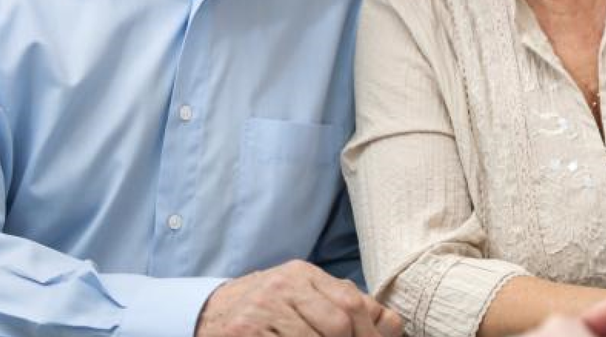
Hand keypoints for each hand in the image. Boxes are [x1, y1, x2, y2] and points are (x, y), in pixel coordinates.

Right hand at [194, 259, 403, 336]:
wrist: (213, 313)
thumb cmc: (271, 308)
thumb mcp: (306, 296)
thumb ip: (346, 304)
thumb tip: (392, 325)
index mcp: (303, 274)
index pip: (351, 303)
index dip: (369, 333)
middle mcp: (283, 286)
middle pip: (337, 323)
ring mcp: (262, 309)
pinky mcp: (244, 332)